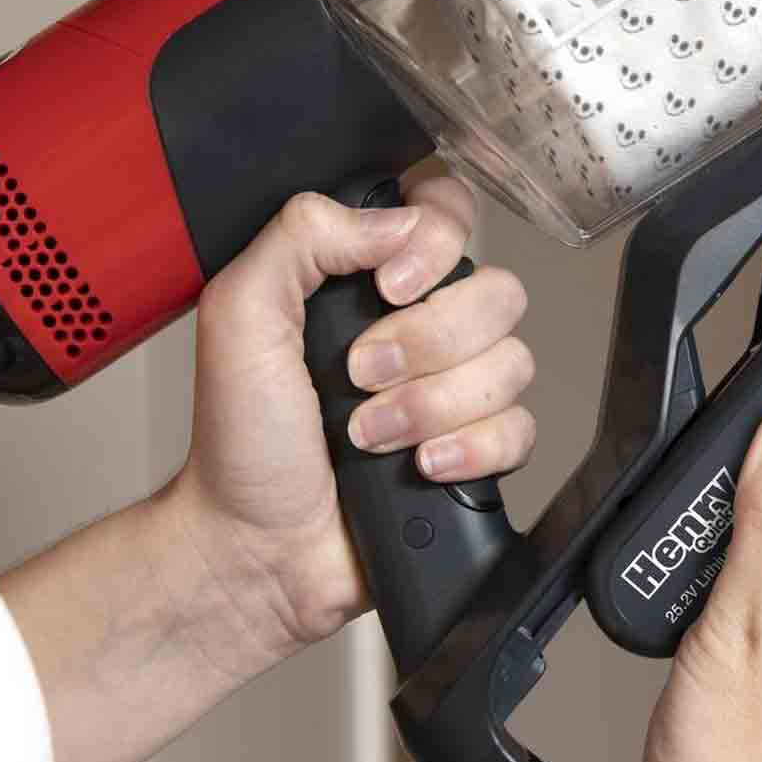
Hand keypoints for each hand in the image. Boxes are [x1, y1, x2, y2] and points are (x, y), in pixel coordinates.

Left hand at [175, 169, 535, 655]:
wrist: (257, 547)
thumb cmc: (240, 438)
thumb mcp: (240, 313)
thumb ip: (303, 236)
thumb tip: (398, 222)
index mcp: (367, 277)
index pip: (449, 215)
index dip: (438, 244)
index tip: (388, 286)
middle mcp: (421, 324)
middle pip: (496, 292)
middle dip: (426, 342)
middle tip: (359, 376)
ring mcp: (453, 387)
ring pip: (513, 362)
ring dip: (434, 404)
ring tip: (373, 434)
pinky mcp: (477, 449)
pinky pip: (521, 429)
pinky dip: (470, 449)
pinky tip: (420, 465)